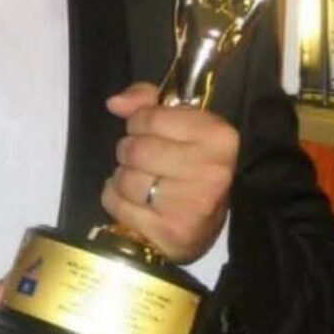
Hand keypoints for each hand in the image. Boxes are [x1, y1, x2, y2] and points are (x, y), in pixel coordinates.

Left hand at [101, 81, 239, 262]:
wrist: (205, 221)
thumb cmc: (190, 163)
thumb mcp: (179, 121)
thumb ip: (146, 100)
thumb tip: (115, 103)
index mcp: (218, 136)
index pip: (151, 117)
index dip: (139, 121)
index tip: (145, 130)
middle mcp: (211, 170)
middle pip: (136, 150)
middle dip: (128, 150)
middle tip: (140, 157)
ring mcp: (193, 205)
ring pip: (125, 179)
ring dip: (122, 177)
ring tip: (139, 180)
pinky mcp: (171, 233)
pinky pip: (117, 205)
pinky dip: (116, 200)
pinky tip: (133, 201)